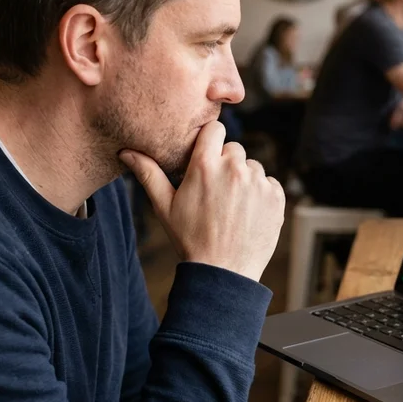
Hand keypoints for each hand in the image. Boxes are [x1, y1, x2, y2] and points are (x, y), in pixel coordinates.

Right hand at [120, 121, 284, 281]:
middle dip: (226, 164)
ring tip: (232, 207)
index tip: (207, 154)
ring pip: (252, 167)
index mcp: (205, 166)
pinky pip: (269, 183)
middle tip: (216, 191)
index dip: (210, 140)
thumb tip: (126, 152)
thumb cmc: (190, 239)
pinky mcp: (276, 197)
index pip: (214, 129)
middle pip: (234, 149)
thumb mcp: (165, 207)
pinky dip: (261, 194)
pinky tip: (247, 213)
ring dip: (244, 180)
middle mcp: (234, 169)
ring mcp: (258, 183)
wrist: (223, 272)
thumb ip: (149, 174)